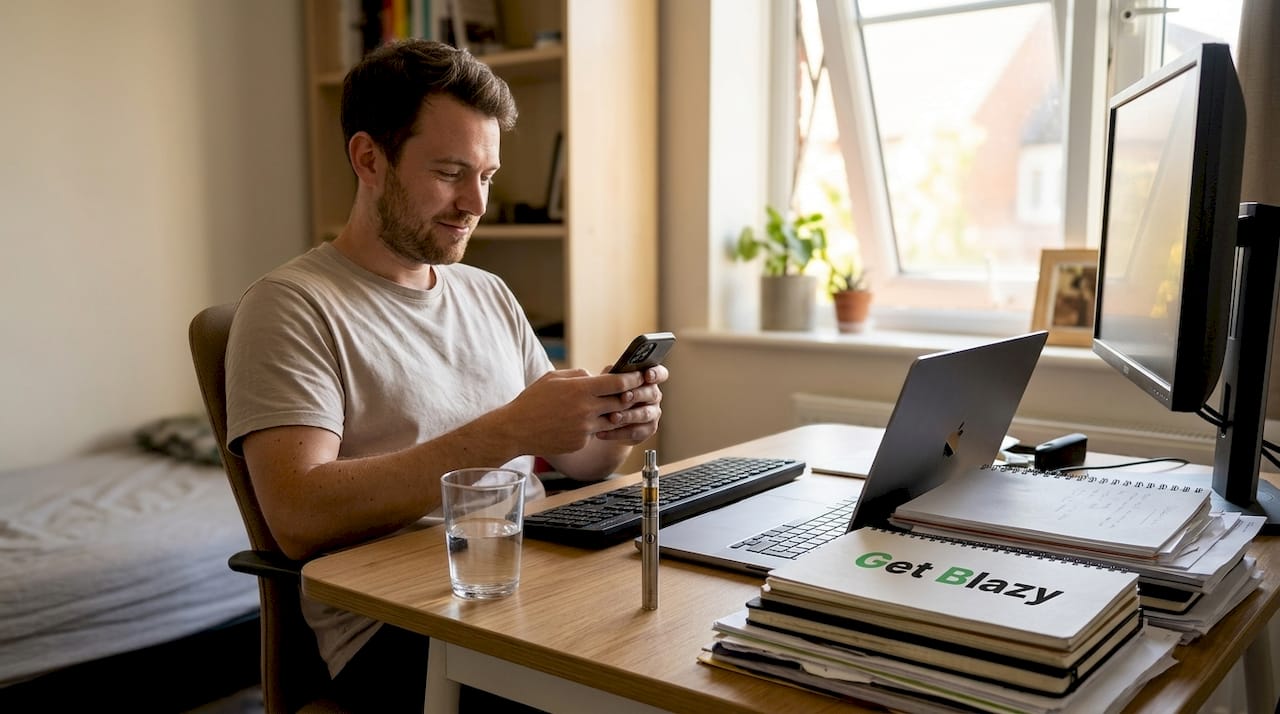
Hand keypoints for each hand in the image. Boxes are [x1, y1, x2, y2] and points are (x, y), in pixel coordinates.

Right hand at [501, 368, 661, 453]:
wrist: (516, 430)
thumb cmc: (533, 401)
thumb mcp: (553, 378)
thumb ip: (579, 374)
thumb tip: (597, 376)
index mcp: (580, 389)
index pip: (618, 383)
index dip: (633, 378)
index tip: (640, 376)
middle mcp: (586, 410)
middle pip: (621, 402)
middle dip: (629, 396)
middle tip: (636, 391)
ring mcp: (584, 429)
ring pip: (612, 420)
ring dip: (615, 413)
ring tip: (614, 407)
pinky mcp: (581, 443)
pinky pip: (595, 433)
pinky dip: (595, 427)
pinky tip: (584, 423)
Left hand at [595, 364, 666, 443]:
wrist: (604, 420)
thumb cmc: (607, 394)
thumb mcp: (607, 382)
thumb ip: (610, 376)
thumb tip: (607, 372)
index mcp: (648, 379)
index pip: (660, 373)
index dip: (656, 374)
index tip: (647, 376)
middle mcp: (653, 395)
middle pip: (652, 393)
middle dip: (637, 395)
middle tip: (623, 397)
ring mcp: (653, 413)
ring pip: (644, 414)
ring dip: (628, 415)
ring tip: (612, 417)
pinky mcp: (647, 430)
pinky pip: (636, 431)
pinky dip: (619, 432)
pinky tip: (603, 432)